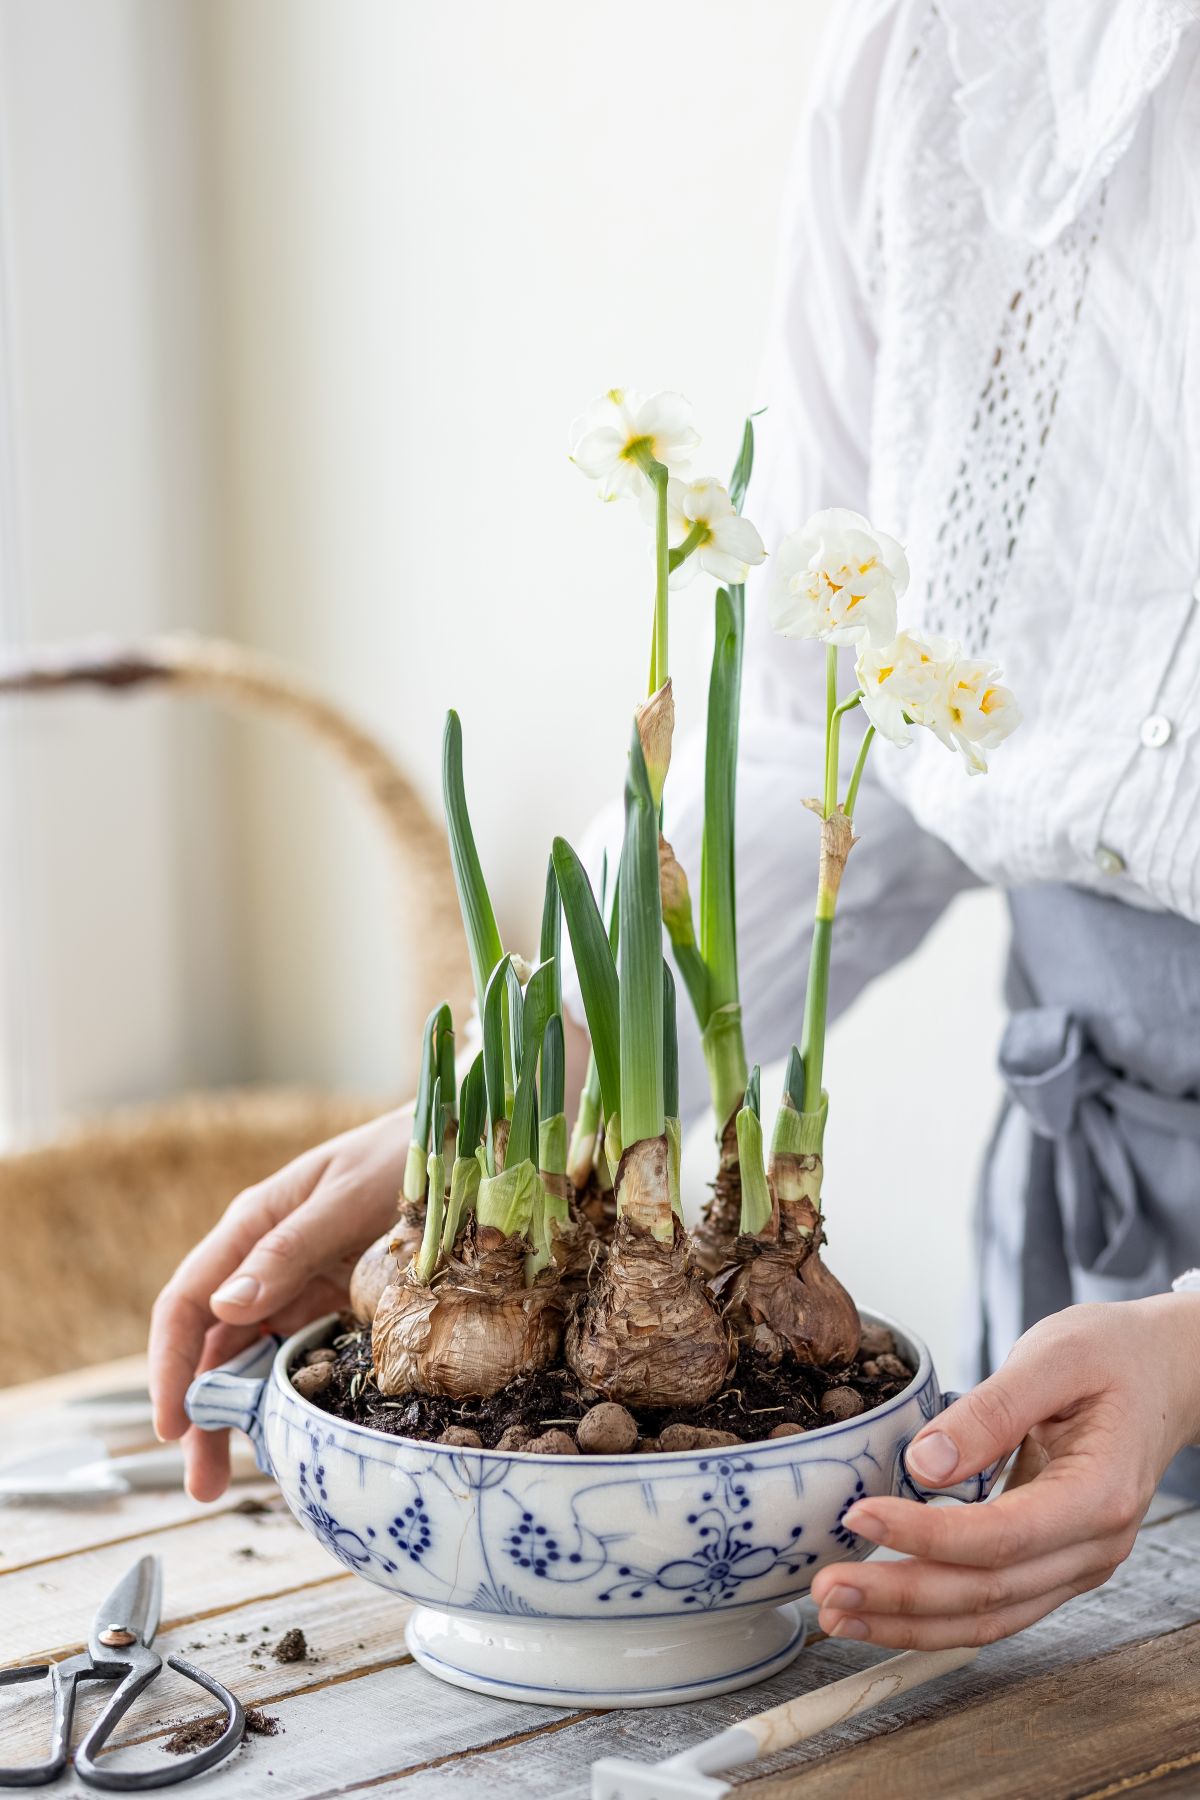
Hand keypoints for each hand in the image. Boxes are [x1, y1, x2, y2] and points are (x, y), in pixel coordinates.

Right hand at [150, 1107, 410, 1500]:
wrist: (463, 1140)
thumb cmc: (403, 1152)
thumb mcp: (346, 1196)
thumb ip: (288, 1248)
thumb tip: (226, 1306)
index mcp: (252, 1227)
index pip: (187, 1303)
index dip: (169, 1365)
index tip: (171, 1424)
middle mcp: (265, 1263)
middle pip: (212, 1346)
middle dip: (200, 1413)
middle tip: (201, 1486)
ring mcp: (300, 1287)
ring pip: (251, 1361)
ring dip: (238, 1418)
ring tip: (231, 1484)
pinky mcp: (336, 1306)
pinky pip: (299, 1359)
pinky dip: (286, 1401)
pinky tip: (288, 1440)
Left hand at [811, 1293, 1199, 1648]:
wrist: (1163, 1373)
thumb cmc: (1113, 1356)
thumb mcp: (1053, 1356)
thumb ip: (992, 1410)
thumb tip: (923, 1464)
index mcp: (1098, 1494)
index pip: (1001, 1536)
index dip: (925, 1536)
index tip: (860, 1518)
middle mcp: (1092, 1546)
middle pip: (987, 1593)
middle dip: (900, 1597)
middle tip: (827, 1591)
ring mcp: (1075, 1563)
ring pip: (987, 1617)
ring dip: (908, 1623)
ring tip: (837, 1614)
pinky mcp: (1053, 1563)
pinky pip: (993, 1606)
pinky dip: (935, 1617)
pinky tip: (883, 1612)